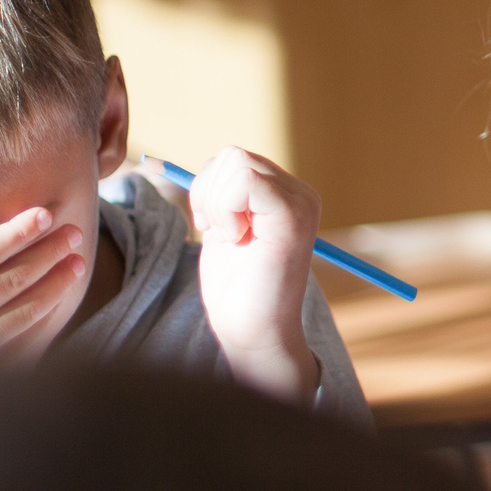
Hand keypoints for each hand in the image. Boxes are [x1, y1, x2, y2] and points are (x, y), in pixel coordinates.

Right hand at [0, 209, 85, 434]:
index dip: (13, 233)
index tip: (42, 214)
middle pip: (9, 280)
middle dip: (45, 253)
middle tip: (73, 231)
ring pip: (26, 312)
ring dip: (55, 285)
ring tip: (76, 262)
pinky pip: (27, 347)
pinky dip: (49, 322)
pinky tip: (62, 303)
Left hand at [186, 147, 321, 405]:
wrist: (253, 334)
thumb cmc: (236, 291)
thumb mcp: (224, 230)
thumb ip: (223, 197)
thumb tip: (189, 166)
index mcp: (286, 196)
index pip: (233, 159)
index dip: (208, 189)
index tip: (211, 228)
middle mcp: (301, 195)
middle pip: (232, 156)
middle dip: (208, 194)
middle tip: (219, 235)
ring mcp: (300, 204)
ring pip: (236, 162)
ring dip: (216, 203)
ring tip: (231, 240)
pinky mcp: (293, 218)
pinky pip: (245, 180)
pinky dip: (225, 208)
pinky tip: (235, 240)